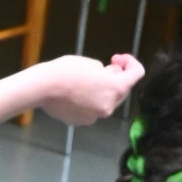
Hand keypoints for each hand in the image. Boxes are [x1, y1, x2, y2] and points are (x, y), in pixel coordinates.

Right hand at [29, 52, 143, 126]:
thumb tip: (109, 79)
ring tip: (85, 81)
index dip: (130, 63)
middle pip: (122, 92)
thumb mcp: (93, 63)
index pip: (137, 74)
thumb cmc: (67, 70)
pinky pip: (91, 110)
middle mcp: (108, 107)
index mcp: (116, 88)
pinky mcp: (81, 122)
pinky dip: (88, 101)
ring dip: (102, 91)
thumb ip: (107, 73)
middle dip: (116, 79)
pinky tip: (74, 93)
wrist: (44, 87)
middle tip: (103, 68)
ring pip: (105, 102)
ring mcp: (94, 117)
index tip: (117, 58)